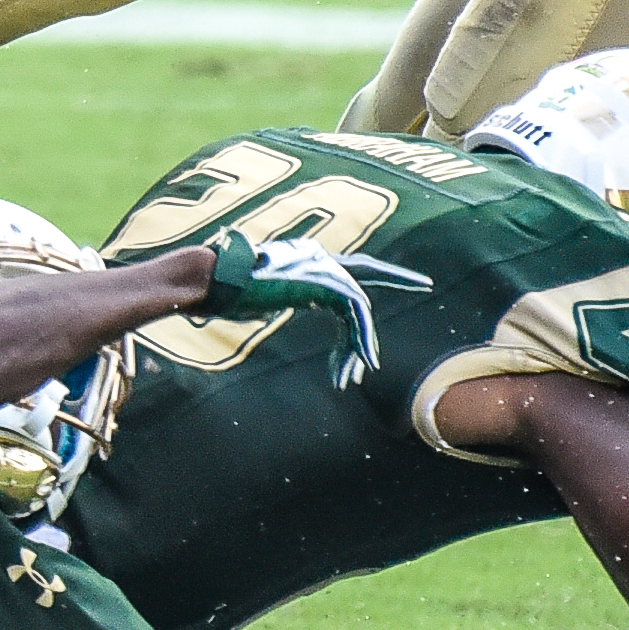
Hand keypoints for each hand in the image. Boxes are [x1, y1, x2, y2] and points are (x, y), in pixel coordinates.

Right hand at [199, 230, 431, 387]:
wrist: (212, 279)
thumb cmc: (222, 290)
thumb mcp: (256, 295)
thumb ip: (276, 295)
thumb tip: (260, 304)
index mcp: (306, 258)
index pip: (355, 263)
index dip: (385, 271)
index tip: (416, 277)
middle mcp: (318, 258)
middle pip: (363, 281)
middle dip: (388, 292)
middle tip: (411, 302)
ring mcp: (321, 269)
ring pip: (358, 308)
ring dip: (360, 343)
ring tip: (361, 371)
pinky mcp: (322, 285)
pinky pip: (354, 317)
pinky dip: (359, 341)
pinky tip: (363, 364)